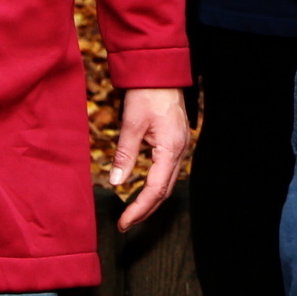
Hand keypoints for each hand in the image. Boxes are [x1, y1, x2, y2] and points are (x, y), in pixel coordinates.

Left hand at [110, 87, 188, 231]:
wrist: (161, 72)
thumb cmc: (147, 94)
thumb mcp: (131, 124)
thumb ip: (124, 155)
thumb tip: (116, 182)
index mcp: (171, 148)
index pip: (155, 189)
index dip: (139, 208)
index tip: (124, 222)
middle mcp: (180, 150)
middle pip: (165, 190)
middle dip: (145, 209)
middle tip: (125, 223)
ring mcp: (180, 146)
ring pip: (168, 182)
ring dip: (151, 199)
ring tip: (132, 211)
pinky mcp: (176, 142)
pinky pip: (168, 170)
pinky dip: (155, 185)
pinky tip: (142, 188)